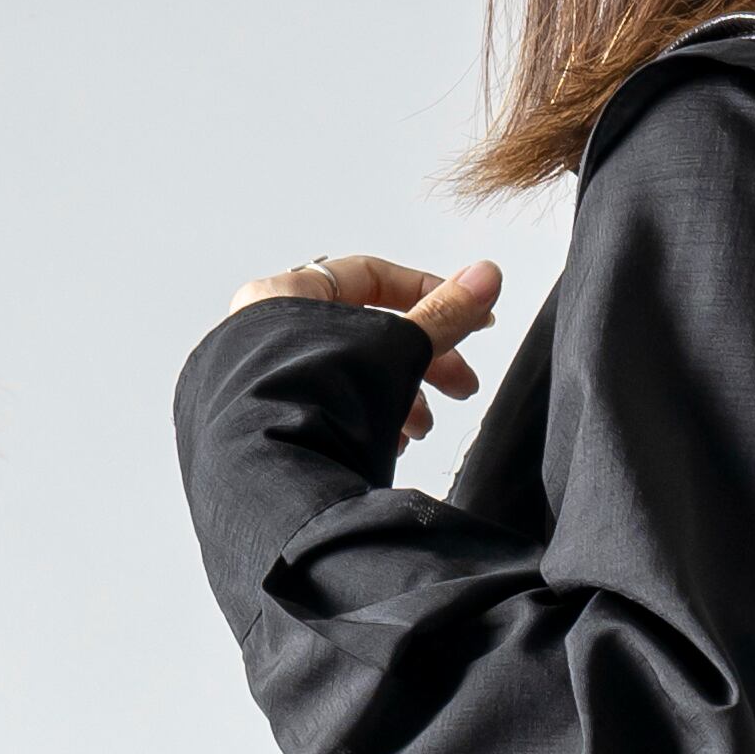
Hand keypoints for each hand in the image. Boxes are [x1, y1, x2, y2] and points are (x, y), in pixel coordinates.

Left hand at [225, 254, 504, 441]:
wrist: (271, 480)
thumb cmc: (323, 402)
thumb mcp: (396, 348)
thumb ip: (444, 314)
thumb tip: (488, 274)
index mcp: (284, 297)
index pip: (369, 276)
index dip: (429, 293)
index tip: (471, 320)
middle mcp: (266, 336)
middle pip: (365, 330)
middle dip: (424, 360)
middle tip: (463, 388)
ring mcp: (266, 384)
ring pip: (351, 375)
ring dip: (402, 396)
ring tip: (424, 428)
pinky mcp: (272, 427)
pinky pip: (330, 411)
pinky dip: (369, 421)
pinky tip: (393, 444)